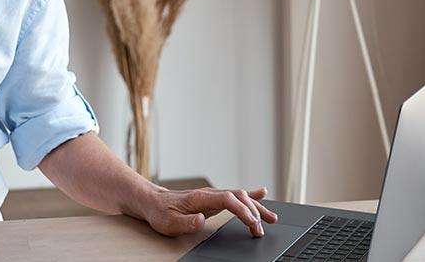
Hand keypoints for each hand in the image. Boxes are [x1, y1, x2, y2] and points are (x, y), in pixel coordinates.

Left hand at [142, 186, 277, 236]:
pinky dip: (250, 196)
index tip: (252, 223)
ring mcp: (212, 195)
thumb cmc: (160, 212)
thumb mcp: (168, 222)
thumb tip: (201, 219)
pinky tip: (262, 194)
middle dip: (253, 211)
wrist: (153, 202)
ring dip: (256, 207)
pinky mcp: (213, 199)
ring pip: (240, 196)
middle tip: (260, 230)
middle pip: (238, 197)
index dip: (242, 210)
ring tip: (271, 219)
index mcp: (200, 197)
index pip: (228, 199)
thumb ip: (186, 222)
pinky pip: (235, 196)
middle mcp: (209, 194)